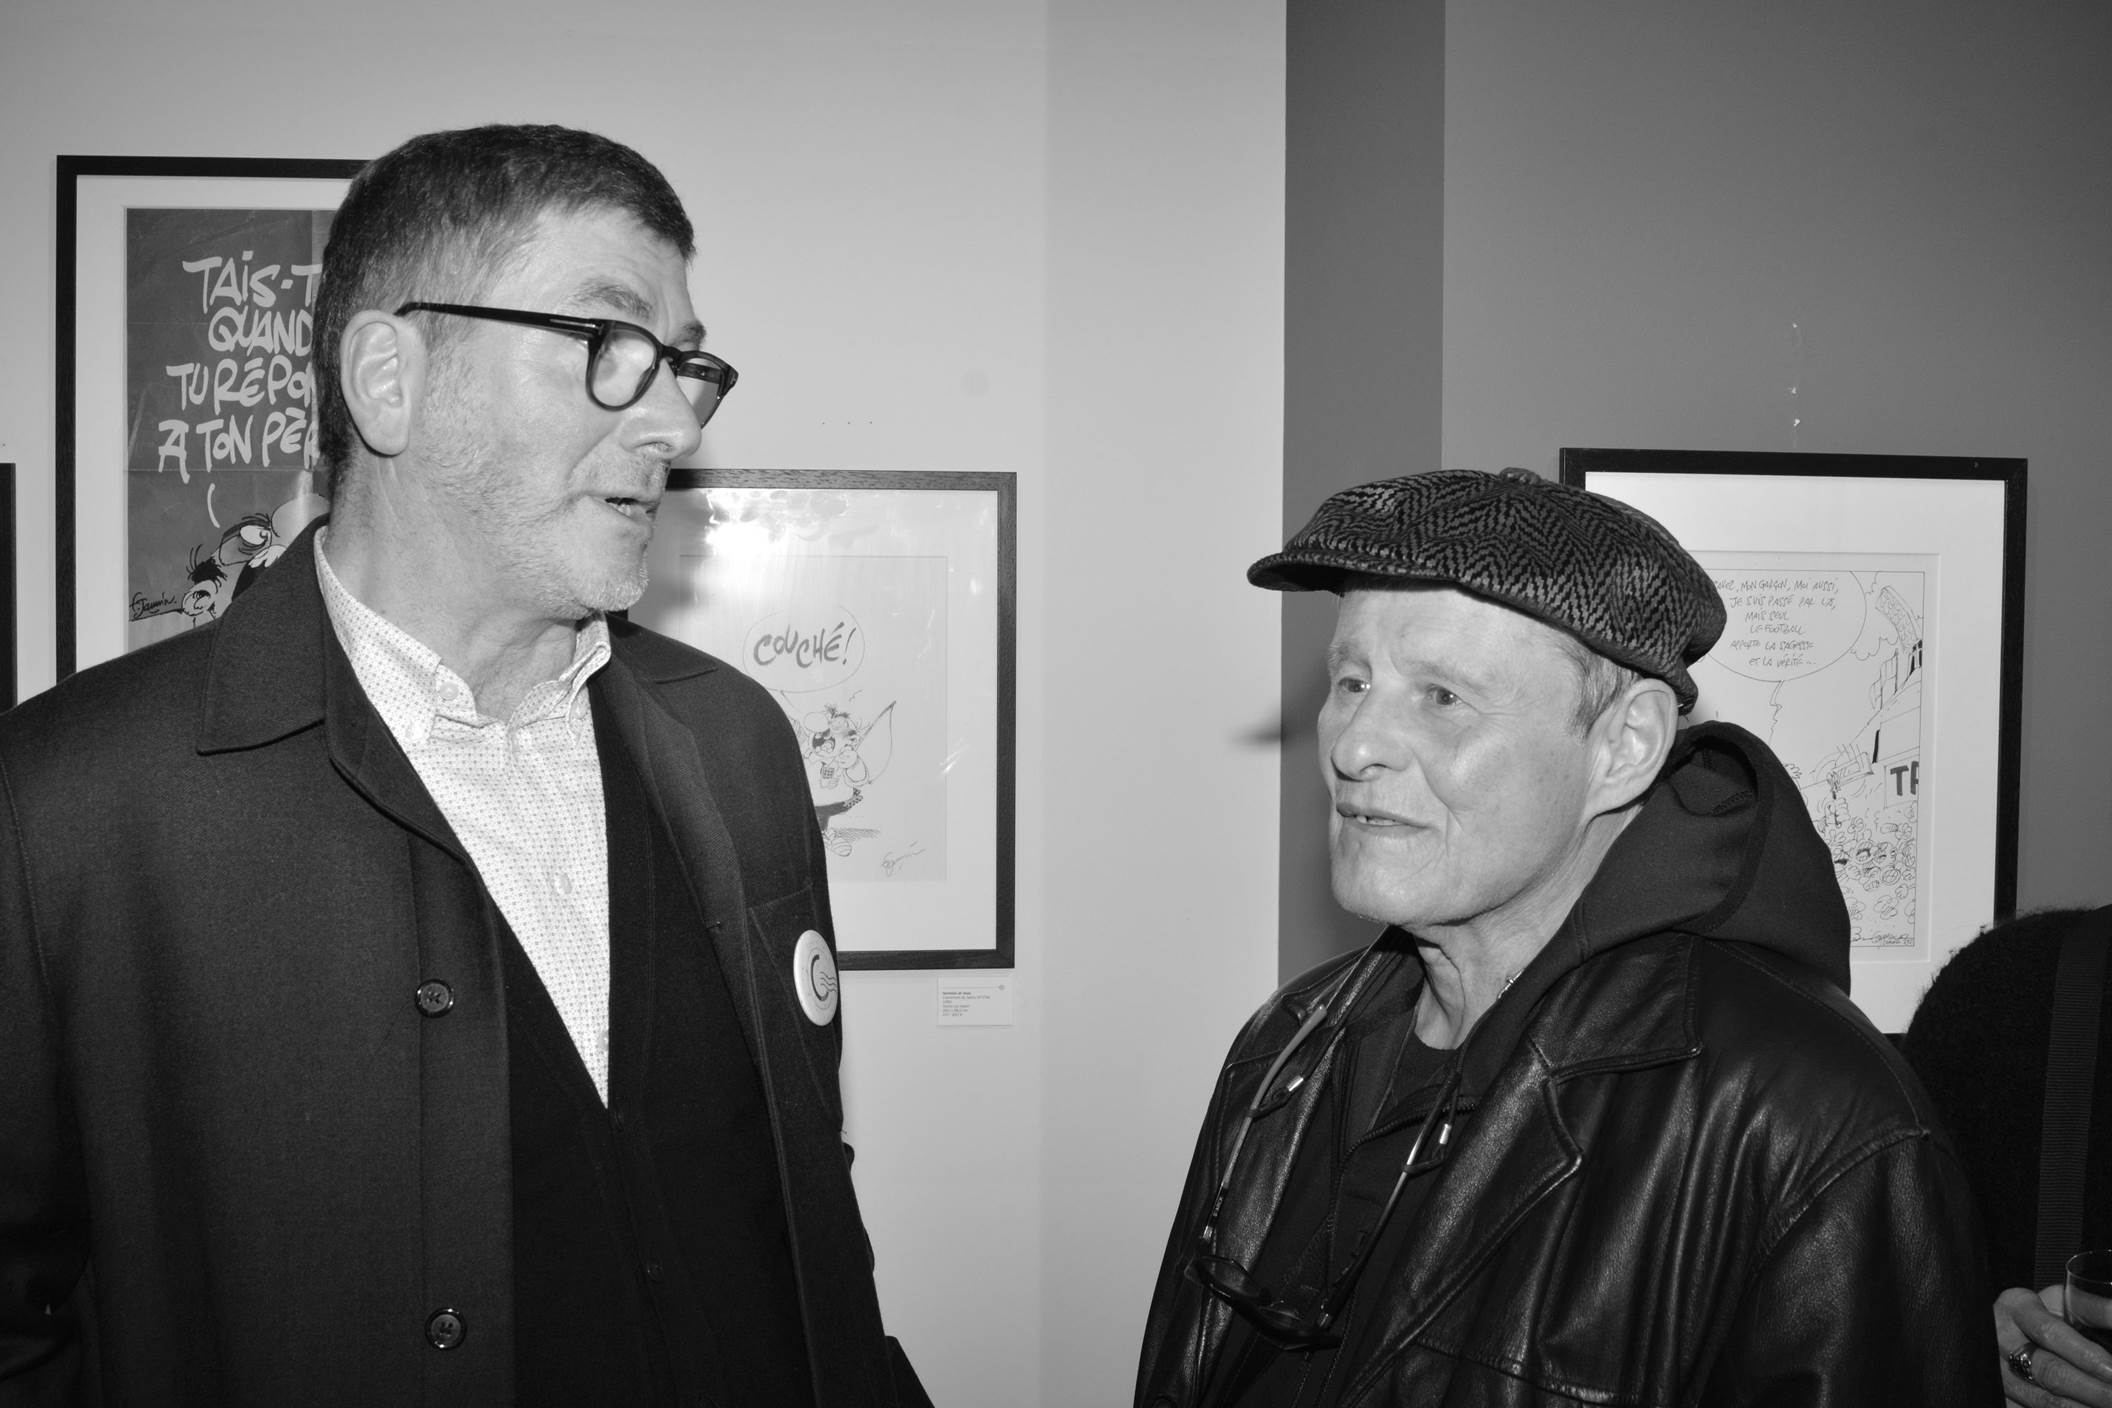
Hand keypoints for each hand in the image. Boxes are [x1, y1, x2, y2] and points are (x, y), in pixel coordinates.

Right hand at [1998, 1284, 2111, 1405]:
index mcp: (2016, 1308)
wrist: (2013, 1333)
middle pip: (2049, 1371)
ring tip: (2107, 1405)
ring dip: (2082, 1407)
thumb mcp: (2062, 1303)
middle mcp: (2001, 1340)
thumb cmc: (2043, 1315)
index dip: (2086, 1355)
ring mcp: (1999, 1371)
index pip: (2050, 1333)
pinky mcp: (2003, 1396)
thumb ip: (2093, 1309)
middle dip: (2092, 1389)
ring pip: (2043, 1400)